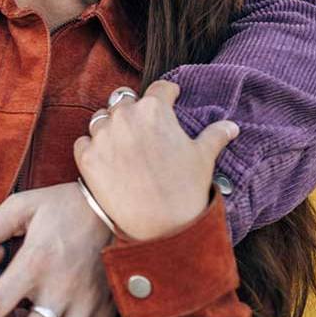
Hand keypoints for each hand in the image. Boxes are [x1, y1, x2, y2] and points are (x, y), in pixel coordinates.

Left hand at [76, 80, 237, 241]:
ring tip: (122, 144)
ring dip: (110, 127)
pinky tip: (106, 160)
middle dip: (135, 111)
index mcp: (155, 109)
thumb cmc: (186, 189)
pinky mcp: (86, 157)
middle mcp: (125, 116)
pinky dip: (92, 148)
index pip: (159, 88)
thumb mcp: (204, 157)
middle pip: (125, 101)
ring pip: (100, 119)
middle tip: (143, 128)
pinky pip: (84, 142)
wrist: (162, 227)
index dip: (167, 92)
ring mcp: (103, 135)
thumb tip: (231, 126)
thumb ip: (215, 135)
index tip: (169, 96)